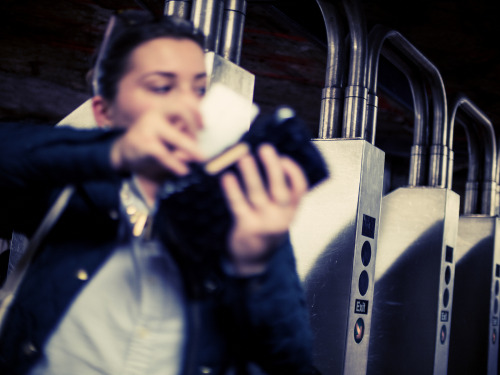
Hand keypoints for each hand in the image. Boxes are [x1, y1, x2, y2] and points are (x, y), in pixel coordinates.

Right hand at [110, 111, 204, 181]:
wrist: (126, 151)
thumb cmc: (153, 141)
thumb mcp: (168, 136)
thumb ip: (183, 138)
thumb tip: (196, 151)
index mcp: (163, 109)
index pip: (182, 102)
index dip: (196, 112)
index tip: (204, 126)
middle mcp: (155, 114)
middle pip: (180, 111)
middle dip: (194, 126)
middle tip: (200, 140)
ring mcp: (148, 127)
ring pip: (176, 137)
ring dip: (191, 148)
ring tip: (201, 158)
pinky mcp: (144, 143)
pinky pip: (164, 154)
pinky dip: (175, 163)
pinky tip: (183, 170)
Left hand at [221, 144, 307, 274]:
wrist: (253, 260)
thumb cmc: (265, 227)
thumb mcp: (280, 213)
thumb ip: (278, 192)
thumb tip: (267, 159)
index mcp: (292, 210)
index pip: (300, 188)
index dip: (294, 171)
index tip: (284, 157)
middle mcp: (281, 217)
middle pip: (280, 189)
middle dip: (273, 167)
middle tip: (265, 148)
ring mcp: (264, 223)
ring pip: (257, 194)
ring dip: (251, 174)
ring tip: (243, 157)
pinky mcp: (246, 228)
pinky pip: (239, 206)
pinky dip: (232, 191)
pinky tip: (227, 178)